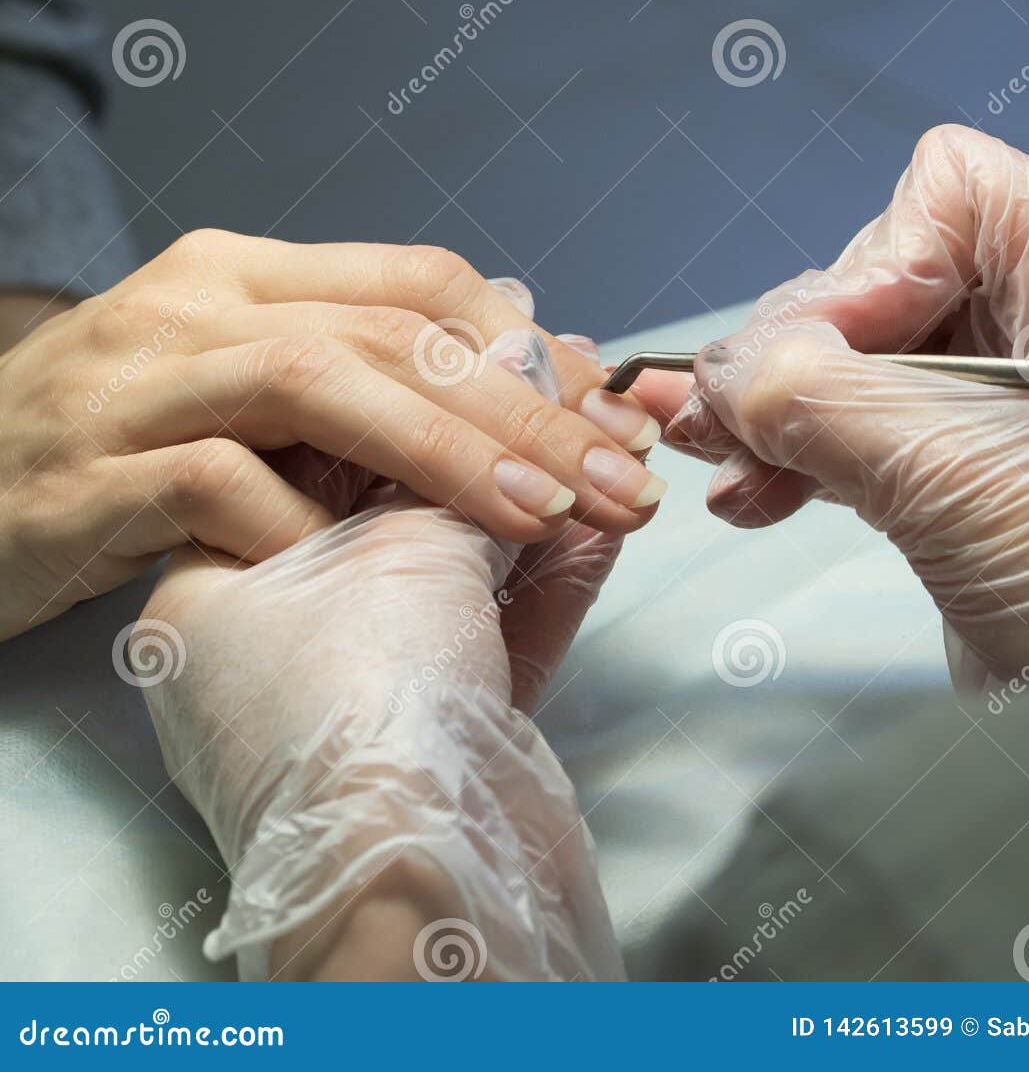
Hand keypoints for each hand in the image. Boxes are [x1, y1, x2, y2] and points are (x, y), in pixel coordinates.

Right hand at [0, 228, 663, 640]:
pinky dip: (296, 518)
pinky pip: (214, 480)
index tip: (609, 416)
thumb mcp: (239, 383)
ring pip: (318, 381)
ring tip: (540, 512)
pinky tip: (353, 560)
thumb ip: (357, 370)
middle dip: (523, 404)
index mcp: (246, 271)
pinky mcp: (87, 475)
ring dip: (444, 450)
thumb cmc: (116, 443)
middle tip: (616, 477)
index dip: (528, 345)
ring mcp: (138, 382)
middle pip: (394, 330)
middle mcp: (196, 303)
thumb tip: (517, 372)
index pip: (419, 281)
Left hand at [137, 336, 622, 982]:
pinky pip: (501, 623)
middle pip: (405, 501)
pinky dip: (560, 568)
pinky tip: (615, 511)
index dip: (413, 381)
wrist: (417, 881)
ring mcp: (365, 688)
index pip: (317, 444)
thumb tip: (517, 350)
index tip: (490, 337)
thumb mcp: (401, 543)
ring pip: (470, 560)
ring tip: (616, 423)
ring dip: (550, 491)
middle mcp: (280, 633)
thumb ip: (463, 448)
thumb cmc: (363, 695)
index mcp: (221, 580)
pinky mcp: (444, 731)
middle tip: (578, 372)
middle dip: (503, 433)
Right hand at [638, 126, 1028, 685]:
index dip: (876, 257)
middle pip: (884, 276)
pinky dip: (798, 450)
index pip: (956, 190)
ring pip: (859, 356)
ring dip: (777, 405)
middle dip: (795, 348)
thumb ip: (816, 396)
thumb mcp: (954, 471)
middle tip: (730, 413)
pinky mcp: (969, 472)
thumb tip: (718, 369)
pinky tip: (749, 490)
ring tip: (717, 454)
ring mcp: (1008, 405)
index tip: (831, 347)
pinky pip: (862, 425)